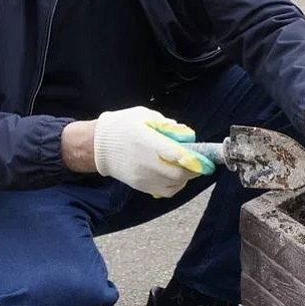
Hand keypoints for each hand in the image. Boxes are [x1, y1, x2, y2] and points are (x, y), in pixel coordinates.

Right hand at [93, 106, 214, 197]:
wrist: (97, 146)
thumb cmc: (123, 126)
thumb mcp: (145, 115)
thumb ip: (168, 126)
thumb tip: (188, 136)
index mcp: (148, 142)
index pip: (177, 155)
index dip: (196, 159)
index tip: (207, 160)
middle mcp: (147, 163)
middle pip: (180, 174)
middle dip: (195, 169)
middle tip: (201, 162)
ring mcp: (143, 177)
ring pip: (175, 184)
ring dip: (186, 177)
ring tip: (187, 166)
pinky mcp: (141, 186)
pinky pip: (166, 191)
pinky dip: (176, 184)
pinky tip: (175, 174)